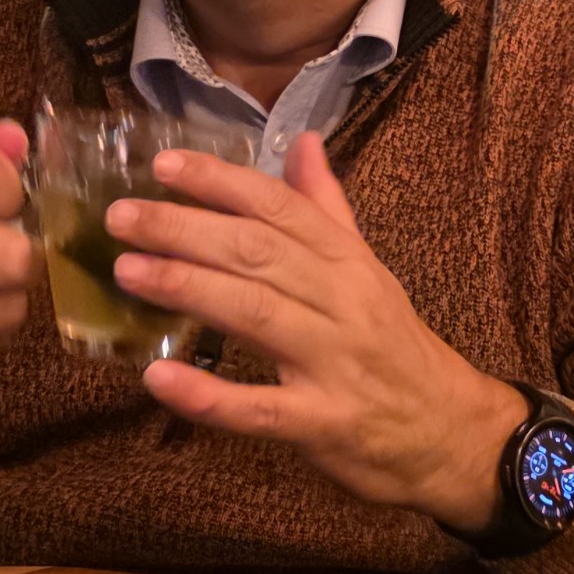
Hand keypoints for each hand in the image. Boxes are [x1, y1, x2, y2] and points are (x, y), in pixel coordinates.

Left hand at [105, 135, 527, 531]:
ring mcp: (334, 363)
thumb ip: (328, 209)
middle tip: (120, 216)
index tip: (164, 165)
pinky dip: (208, 394)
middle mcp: (343, 302)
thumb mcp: (368, 271)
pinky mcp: (324, 423)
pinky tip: (158, 377)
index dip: (222, 182)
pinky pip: (260, 409)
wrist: (453, 433)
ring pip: (255, 315)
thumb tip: (303, 140)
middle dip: (185, 229)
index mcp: (349, 261)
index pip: (281, 208)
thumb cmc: (395, 347)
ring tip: (127, 270)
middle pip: (259, 253)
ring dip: (188, 288)